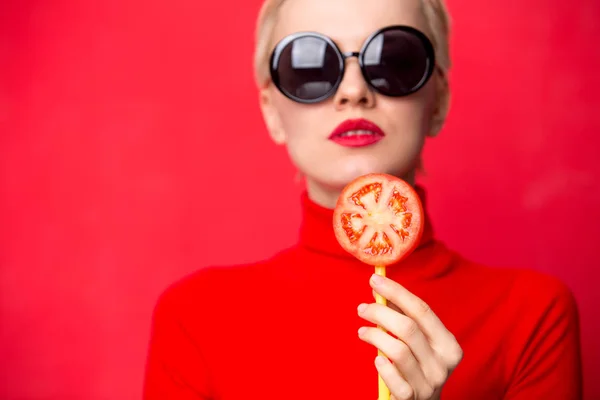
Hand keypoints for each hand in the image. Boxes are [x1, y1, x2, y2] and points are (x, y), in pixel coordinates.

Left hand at [357, 274, 462, 399]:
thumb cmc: (418, 368)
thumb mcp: (421, 345)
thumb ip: (407, 320)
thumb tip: (383, 291)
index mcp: (449, 345)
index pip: (422, 310)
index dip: (397, 292)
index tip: (375, 280)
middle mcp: (442, 364)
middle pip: (408, 328)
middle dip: (380, 312)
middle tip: (362, 308)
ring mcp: (428, 383)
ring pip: (397, 350)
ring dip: (374, 335)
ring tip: (362, 331)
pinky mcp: (411, 399)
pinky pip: (392, 376)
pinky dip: (381, 365)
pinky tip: (376, 359)